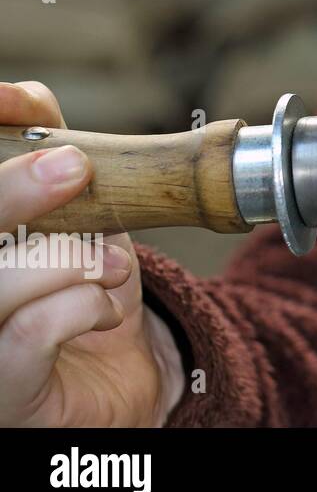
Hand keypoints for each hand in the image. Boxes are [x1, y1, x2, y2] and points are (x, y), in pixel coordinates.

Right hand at [0, 81, 183, 425]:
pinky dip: (82, 306)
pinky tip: (107, 309)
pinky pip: (28, 334)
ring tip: (110, 263)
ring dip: (63, 258)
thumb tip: (24, 98)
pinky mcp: (0, 393)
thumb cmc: (83, 282)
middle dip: (10, 191)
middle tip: (73, 167)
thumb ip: (46, 151)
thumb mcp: (72, 208)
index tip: (14, 101)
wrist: (130, 368)